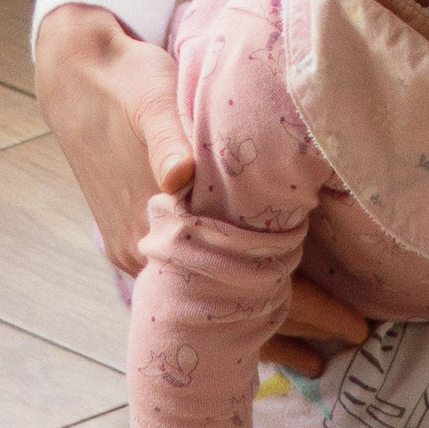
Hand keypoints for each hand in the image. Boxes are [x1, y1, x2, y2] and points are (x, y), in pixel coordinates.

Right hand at [35, 0, 372, 366]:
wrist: (74, 74)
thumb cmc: (127, 80)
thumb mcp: (151, 97)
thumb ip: (167, 137)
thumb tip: (178, 176)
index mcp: (162, 225)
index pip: (249, 286)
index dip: (308, 310)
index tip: (354, 328)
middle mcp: (148, 253)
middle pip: (234, 308)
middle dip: (297, 329)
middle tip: (352, 341)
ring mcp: (141, 250)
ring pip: (212, 304)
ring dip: (262, 324)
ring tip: (314, 353)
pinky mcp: (138, 238)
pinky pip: (193, 286)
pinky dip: (230, 302)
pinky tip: (257, 310)